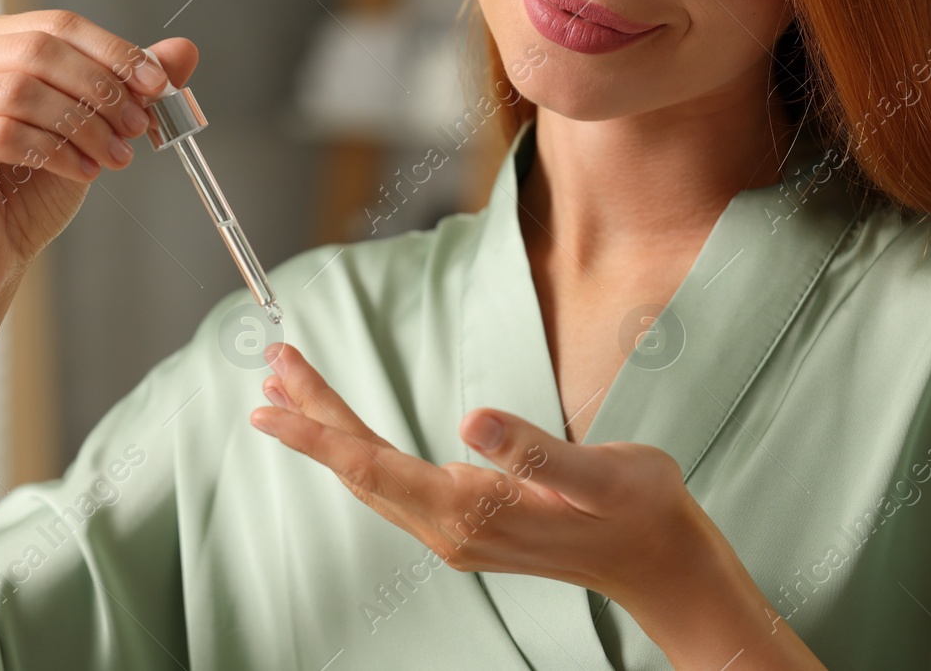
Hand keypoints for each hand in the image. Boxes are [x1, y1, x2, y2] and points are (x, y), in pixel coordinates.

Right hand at [0, 9, 196, 321]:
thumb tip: (181, 50)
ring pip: (20, 90)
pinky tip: (84, 173)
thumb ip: (127, 87)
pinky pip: (2, 135)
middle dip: (101, 89)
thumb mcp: (89, 128)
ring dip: (83, 125)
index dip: (114, 51)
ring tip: (115, 158)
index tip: (158, 85)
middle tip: (138, 126)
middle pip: (38, 50)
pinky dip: (56, 152)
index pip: (56, 25)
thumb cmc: (27, 188)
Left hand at [249, 345, 824, 668]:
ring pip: (373, 477)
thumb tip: (471, 420)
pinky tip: (349, 432)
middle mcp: (451, 529)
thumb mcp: (600, 473)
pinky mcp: (467, 525)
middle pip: (361, 468)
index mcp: (474, 512)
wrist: (661, 564)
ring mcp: (456, 531)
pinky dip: (360, 450)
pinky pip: (394, 484)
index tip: (269, 403)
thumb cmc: (638, 512)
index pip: (374, 466)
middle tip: (271, 367)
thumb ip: (533, 448)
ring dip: (330, 433)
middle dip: (312, 418)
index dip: (318, 432)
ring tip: (291, 389)